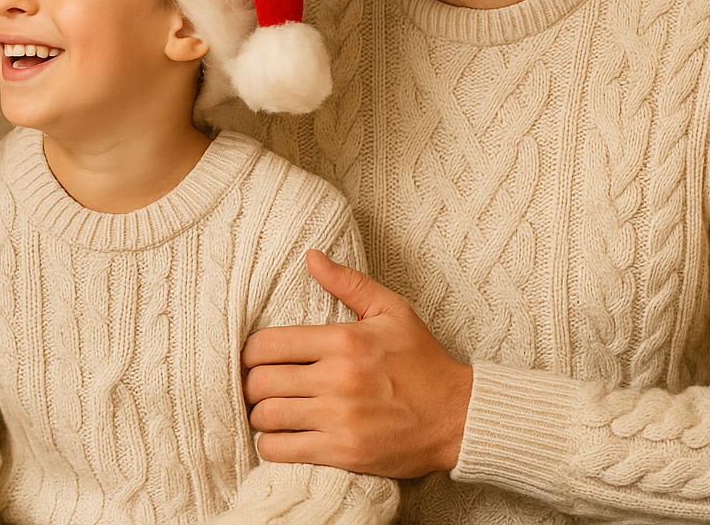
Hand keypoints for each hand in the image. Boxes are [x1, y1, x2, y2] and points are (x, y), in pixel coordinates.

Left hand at [241, 250, 472, 477]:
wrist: (459, 417)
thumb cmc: (423, 363)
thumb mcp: (393, 311)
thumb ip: (348, 282)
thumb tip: (311, 257)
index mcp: (344, 341)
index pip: (267, 344)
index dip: (250, 352)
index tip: (254, 359)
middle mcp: (338, 379)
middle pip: (261, 381)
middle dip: (251, 384)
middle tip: (258, 386)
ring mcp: (340, 418)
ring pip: (267, 416)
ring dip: (260, 415)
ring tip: (268, 411)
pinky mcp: (344, 452)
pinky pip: (284, 450)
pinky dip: (271, 445)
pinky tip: (278, 437)